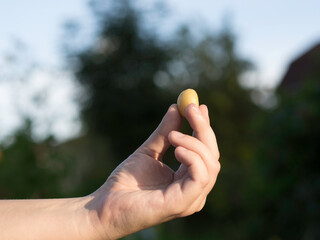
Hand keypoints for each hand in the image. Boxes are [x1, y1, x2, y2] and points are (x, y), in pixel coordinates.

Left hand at [87, 104, 219, 238]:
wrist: (107, 203)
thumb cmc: (127, 182)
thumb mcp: (149, 150)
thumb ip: (165, 132)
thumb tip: (177, 107)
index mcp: (187, 178)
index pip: (205, 151)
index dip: (204, 128)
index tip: (199, 106)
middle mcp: (194, 189)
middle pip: (212, 156)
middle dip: (203, 129)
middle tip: (191, 108)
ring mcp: (191, 198)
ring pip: (210, 164)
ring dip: (194, 142)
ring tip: (173, 135)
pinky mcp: (183, 203)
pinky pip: (200, 176)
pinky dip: (192, 157)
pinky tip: (176, 148)